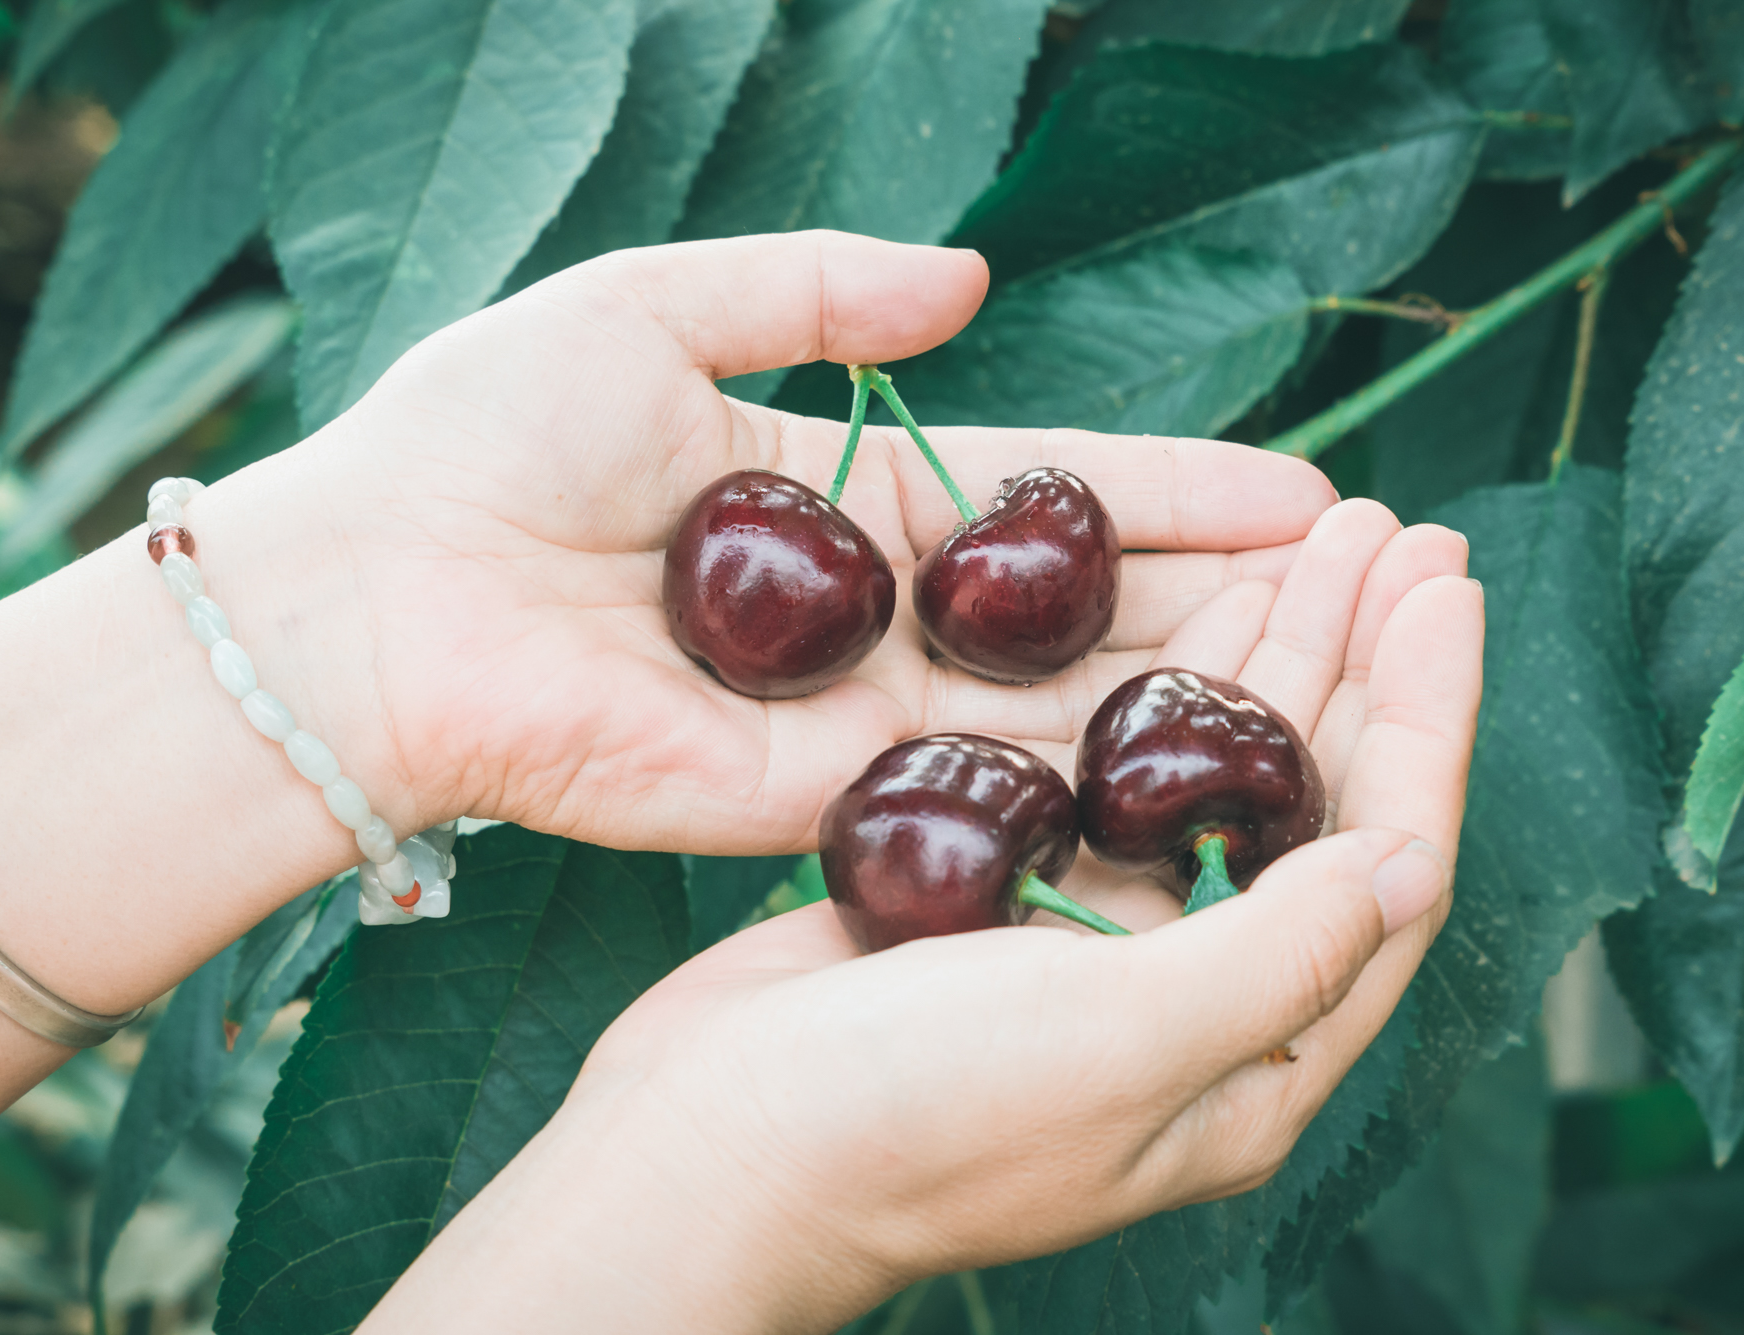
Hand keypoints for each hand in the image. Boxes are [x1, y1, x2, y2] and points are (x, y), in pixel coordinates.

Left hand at [194, 230, 1337, 850]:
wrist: (377, 597)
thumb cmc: (489, 437)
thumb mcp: (653, 304)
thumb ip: (812, 289)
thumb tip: (968, 277)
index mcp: (836, 497)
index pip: (1043, 498)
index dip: (1170, 491)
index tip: (1299, 491)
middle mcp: (865, 621)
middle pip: (1076, 613)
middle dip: (1219, 599)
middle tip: (1366, 590)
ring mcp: (848, 724)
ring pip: (1052, 710)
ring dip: (1188, 693)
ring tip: (1339, 669)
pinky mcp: (815, 809)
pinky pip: (976, 794)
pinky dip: (1092, 783)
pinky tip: (1214, 772)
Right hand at [359, 512, 1483, 1333]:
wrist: (708, 1145)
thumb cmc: (908, 1123)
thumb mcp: (1118, 1044)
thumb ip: (1281, 954)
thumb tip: (1412, 856)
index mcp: (1252, 1058)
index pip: (1386, 865)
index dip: (1425, 722)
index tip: (1440, 590)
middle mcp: (1196, 995)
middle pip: (1311, 803)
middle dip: (1361, 663)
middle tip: (1400, 532)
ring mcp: (1101, 940)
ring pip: (1216, 772)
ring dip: (1271, 655)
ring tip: (1323, 538)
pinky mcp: (1013, 893)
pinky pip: (1118, 765)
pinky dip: (1159, 681)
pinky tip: (1187, 603)